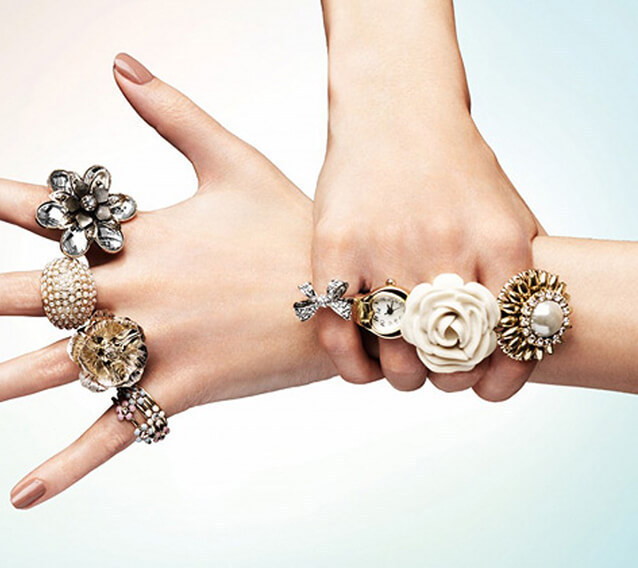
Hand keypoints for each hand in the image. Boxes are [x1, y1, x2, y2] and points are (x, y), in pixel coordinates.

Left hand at [0, 53, 333, 507]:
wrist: (347, 295)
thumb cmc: (291, 225)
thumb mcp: (233, 159)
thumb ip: (172, 112)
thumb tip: (118, 60)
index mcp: (142, 234)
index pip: (44, 205)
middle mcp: (135, 290)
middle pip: (25, 294)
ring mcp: (155, 344)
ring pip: (53, 369)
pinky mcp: (181, 390)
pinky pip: (116, 432)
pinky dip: (68, 466)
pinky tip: (21, 496)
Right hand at [314, 1, 543, 399]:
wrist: (395, 110)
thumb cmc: (453, 166)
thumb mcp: (507, 210)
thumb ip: (519, 273)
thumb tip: (516, 342)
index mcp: (500, 241)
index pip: (510, 339)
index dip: (500, 378)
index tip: (486, 388)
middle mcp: (445, 246)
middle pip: (451, 356)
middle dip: (446, 379)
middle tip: (437, 373)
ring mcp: (386, 246)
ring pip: (396, 353)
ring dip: (401, 376)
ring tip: (400, 367)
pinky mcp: (335, 245)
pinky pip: (339, 330)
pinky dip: (350, 364)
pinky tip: (361, 366)